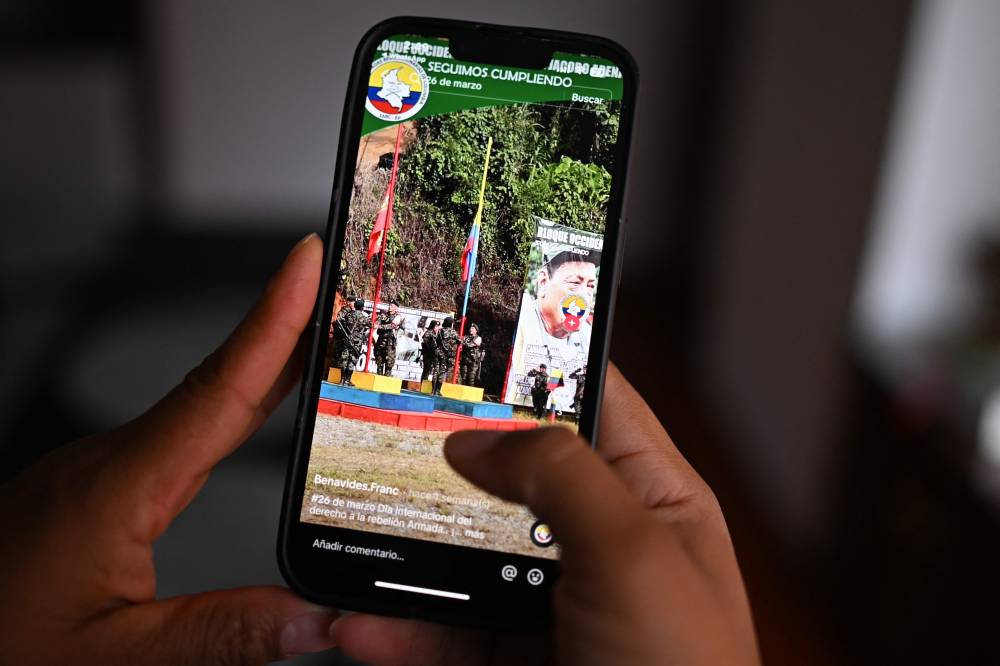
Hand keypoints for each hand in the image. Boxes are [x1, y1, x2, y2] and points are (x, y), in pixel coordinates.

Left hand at [0, 234, 335, 663]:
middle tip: (338, 288)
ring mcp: (97, 472)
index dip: (273, 321)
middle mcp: (108, 464)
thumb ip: (220, 636)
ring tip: (316, 343)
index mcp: (119, 489)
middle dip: (284, 329)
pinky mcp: (92, 489)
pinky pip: (174, 432)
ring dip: (259, 367)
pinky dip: (226, 407)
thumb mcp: (110, 662)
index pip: (220, 390)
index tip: (306, 261)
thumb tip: (314, 616)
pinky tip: (244, 412)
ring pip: (195, 405)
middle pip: (218, 381)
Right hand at [334, 364, 759, 664]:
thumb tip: (475, 438)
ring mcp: (551, 601)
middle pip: (509, 474)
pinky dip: (401, 628)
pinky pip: (444, 631)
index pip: (589, 398)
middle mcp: (599, 541)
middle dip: (447, 458)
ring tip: (356, 530)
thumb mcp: (632, 553)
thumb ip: (558, 474)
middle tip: (385, 428)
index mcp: (650, 497)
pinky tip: (365, 623)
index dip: (533, 361)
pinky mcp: (512, 657)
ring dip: (409, 551)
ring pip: (464, 554)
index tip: (467, 337)